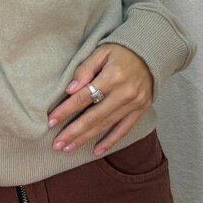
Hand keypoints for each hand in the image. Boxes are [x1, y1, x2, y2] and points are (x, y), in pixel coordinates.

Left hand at [47, 43, 153, 157]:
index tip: (51, 120)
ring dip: (86, 138)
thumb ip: (85, 69)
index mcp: (112, 76)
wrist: (150, 53)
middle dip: (73, 131)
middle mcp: (124, 93)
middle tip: (56, 144)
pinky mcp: (140, 110)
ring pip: (106, 125)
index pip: (84, 97)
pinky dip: (110, 142)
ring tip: (68, 148)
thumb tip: (70, 90)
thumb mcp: (101, 51)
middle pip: (93, 116)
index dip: (66, 110)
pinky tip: (96, 151)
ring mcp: (134, 104)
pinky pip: (124, 129)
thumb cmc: (121, 51)